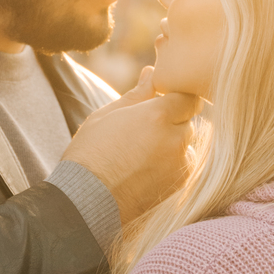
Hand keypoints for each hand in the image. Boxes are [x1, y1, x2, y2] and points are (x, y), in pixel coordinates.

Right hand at [60, 66, 199, 224]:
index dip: (175, 100)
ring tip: (141, 155)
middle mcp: (175, 138)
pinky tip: (145, 171)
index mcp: (158, 115)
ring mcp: (180, 164)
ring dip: (173, 145)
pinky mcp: (179, 186)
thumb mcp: (107, 116)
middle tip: (143, 133)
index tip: (159, 105)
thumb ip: (137, 94)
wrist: (86, 201)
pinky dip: (171, 166)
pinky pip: (183, 167)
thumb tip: (151, 72)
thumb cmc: (90, 154)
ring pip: (186, 146)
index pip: (187, 98)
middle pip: (188, 121)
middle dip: (173, 122)